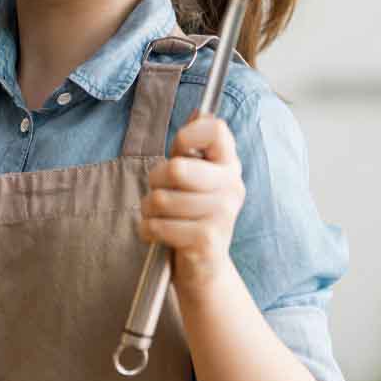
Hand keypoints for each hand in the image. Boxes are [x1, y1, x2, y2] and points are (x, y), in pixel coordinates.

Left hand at [139, 115, 246, 293]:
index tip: (179, 150)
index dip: (188, 135)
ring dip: (149, 210)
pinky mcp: (206, 241)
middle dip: (155, 180)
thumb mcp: (195, 179)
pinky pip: (157, 225)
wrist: (204, 269)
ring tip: (160, 217)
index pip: (216, 129)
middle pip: (177, 168)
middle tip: (160, 191)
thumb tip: (200, 111)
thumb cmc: (191, 216)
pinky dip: (148, 230)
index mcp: (229, 165)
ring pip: (160, 199)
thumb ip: (193, 148)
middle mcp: (232, 187)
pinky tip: (159, 235)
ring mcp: (222, 215)